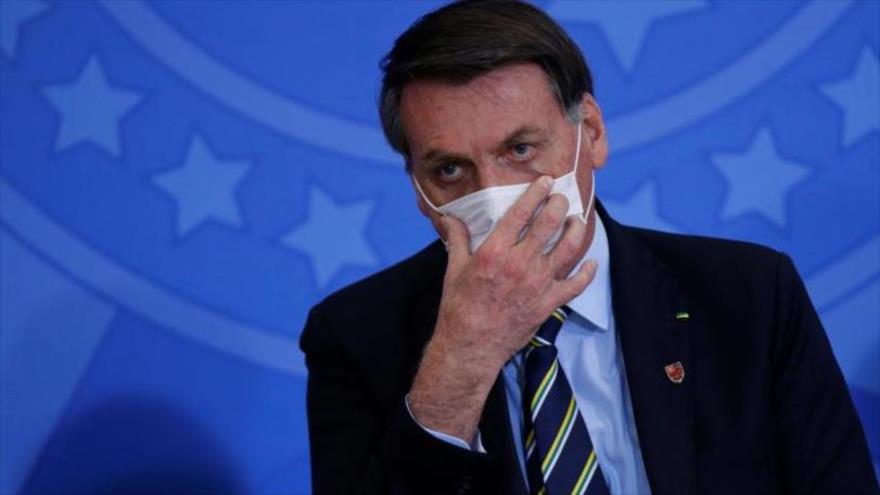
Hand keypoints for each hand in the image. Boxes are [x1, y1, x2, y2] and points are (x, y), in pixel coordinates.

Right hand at [408, 175, 597, 442]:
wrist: (471, 345)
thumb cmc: (459, 306)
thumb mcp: (454, 268)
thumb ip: (458, 239)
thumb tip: (450, 218)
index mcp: (495, 250)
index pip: (521, 212)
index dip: (536, 192)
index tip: (545, 181)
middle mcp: (520, 262)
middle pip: (550, 223)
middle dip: (559, 204)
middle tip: (561, 198)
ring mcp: (538, 283)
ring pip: (568, 248)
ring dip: (576, 230)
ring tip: (576, 221)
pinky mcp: (548, 303)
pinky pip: (576, 284)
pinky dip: (587, 273)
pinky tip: (590, 263)